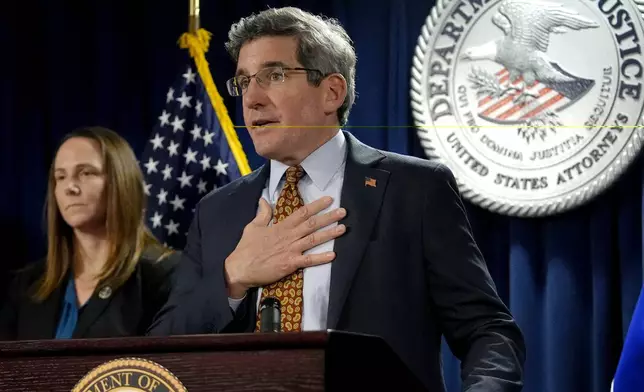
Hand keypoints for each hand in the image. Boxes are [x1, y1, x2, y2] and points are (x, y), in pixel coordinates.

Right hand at [224, 196, 345, 298]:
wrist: (240, 268)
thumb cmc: (246, 248)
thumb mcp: (253, 227)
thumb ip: (262, 214)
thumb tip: (264, 200)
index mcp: (281, 226)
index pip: (302, 213)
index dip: (316, 205)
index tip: (329, 199)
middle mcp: (288, 236)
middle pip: (312, 224)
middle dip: (328, 217)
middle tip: (343, 211)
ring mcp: (290, 250)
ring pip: (313, 239)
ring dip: (329, 234)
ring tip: (343, 228)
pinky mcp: (290, 264)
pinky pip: (308, 260)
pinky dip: (320, 258)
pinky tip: (332, 255)